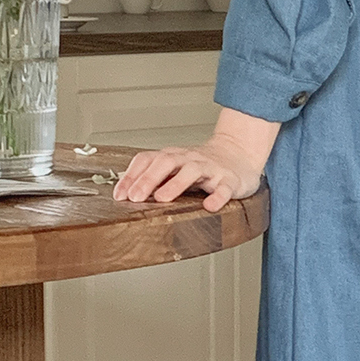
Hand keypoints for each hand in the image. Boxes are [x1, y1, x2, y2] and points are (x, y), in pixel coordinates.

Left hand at [113, 109, 279, 210]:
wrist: (239, 154)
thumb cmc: (203, 166)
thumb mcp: (176, 168)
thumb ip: (154, 179)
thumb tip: (126, 194)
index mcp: (173, 157)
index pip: (147, 160)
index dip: (131, 176)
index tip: (120, 195)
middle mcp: (189, 159)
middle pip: (166, 162)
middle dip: (148, 179)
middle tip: (135, 197)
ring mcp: (210, 168)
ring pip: (192, 171)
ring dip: (175, 184)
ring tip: (163, 198)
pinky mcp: (229, 180)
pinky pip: (224, 187)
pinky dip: (217, 196)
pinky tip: (210, 206)